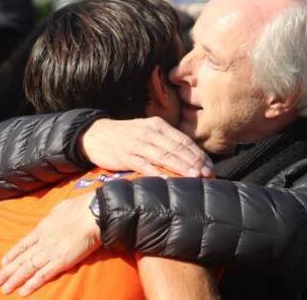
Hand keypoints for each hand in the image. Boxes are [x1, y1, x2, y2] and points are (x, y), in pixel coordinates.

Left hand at [0, 192, 99, 296]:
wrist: (93, 214)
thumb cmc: (81, 207)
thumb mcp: (61, 206)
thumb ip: (55, 213)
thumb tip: (54, 214)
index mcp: (43, 227)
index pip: (24, 243)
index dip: (13, 254)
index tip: (3, 262)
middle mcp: (43, 241)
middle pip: (22, 258)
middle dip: (8, 271)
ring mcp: (50, 252)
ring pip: (28, 269)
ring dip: (15, 280)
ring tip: (4, 289)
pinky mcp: (61, 262)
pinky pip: (43, 275)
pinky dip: (32, 284)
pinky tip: (23, 292)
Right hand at [81, 117, 212, 177]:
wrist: (96, 134)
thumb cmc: (126, 136)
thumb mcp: (147, 131)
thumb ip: (165, 141)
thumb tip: (187, 157)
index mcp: (158, 125)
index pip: (183, 140)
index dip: (198, 153)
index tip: (210, 166)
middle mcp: (150, 133)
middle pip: (177, 148)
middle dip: (195, 162)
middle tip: (208, 175)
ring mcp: (138, 144)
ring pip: (164, 156)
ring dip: (182, 167)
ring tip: (195, 177)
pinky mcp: (126, 156)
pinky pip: (145, 166)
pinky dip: (158, 173)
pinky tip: (169, 181)